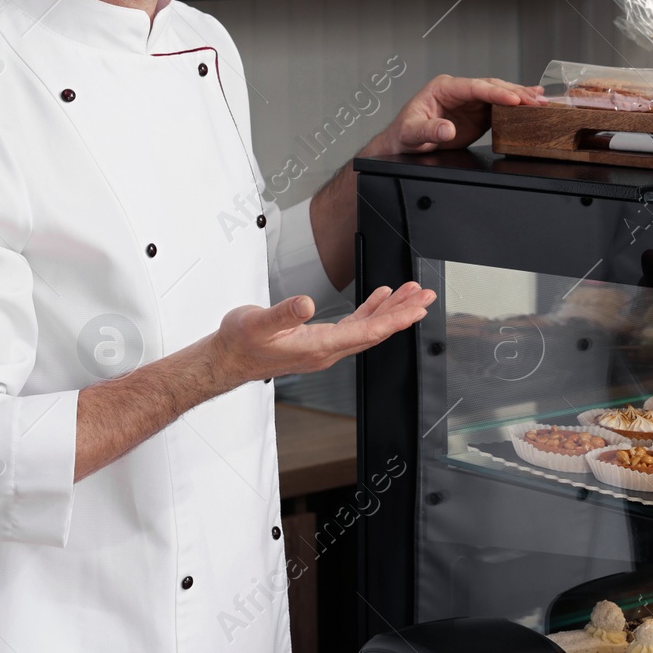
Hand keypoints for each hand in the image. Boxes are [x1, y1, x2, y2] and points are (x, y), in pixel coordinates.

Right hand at [209, 282, 435, 387]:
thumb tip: (306, 304)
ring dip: (391, 311)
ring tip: (411, 294)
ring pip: (368, 329)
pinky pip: (354, 327)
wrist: (227, 358)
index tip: (416, 308)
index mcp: (318, 346)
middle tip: (425, 296)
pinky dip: (370, 311)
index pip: (367, 332)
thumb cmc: (240, 343)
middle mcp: (327, 350)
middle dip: (403, 312)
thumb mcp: (259, 323)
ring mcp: (325, 347)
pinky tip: (380, 298)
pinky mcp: (318, 341)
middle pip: (375, 331)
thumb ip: (284, 314)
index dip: (394, 318)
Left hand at [367, 75, 542, 154]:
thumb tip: (446, 129)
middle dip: (515, 93)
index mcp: (444, 87)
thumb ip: (429, 130)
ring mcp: (470, 101)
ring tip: (542, 101)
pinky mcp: (477, 113)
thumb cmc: (404, 134)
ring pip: (499, 93)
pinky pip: (500, 106)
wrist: (404, 143)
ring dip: (520, 97)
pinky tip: (533, 101)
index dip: (495, 92)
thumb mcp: (412, 133)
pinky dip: (517, 105)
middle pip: (492, 87)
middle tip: (537, 101)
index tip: (513, 98)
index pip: (474, 86)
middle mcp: (459, 90)